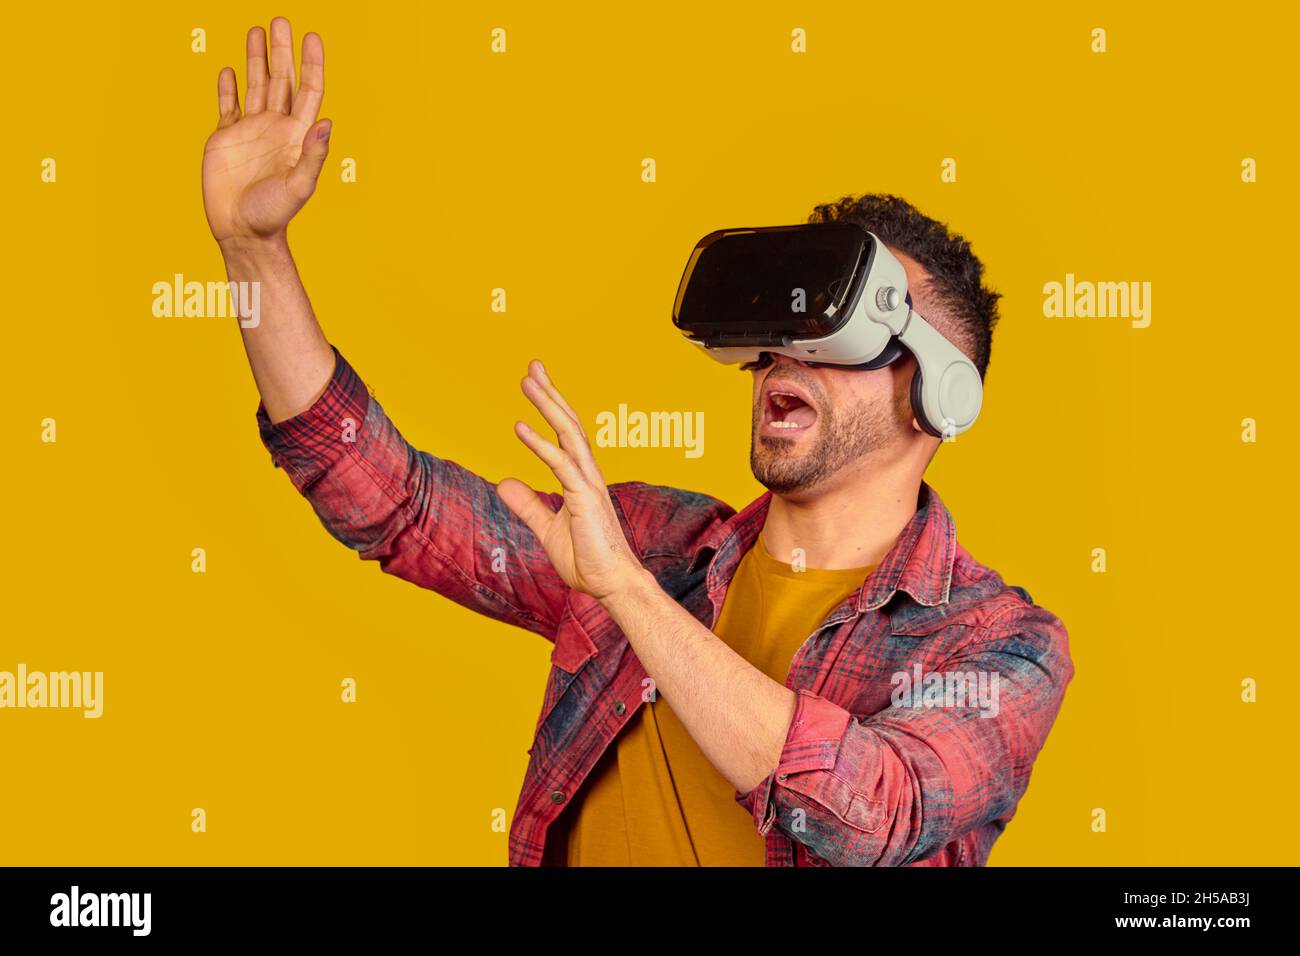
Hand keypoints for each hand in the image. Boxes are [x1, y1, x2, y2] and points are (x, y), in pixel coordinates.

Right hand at [202, 18, 329, 246]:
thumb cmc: (274, 214)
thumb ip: (313, 155)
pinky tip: (228, 70)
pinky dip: (227, 87)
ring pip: (255, 85)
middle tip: (281, 20)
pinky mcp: (226, 137)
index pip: (308, 91)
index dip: (312, 64)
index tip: (312, 37)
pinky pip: (228, 105)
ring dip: (255, 58)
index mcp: (296, 135)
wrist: (242, 230)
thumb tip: (327, 123)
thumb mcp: (299, 186)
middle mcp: (275, 127)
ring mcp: (250, 130)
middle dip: (281, 50)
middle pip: (281, 79)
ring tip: (257, 30)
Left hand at [497, 362, 647, 602]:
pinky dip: (539, 444)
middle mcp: (587, 474)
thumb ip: (527, 504)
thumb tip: (504, 482)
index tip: (536, 382)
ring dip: (547, 405)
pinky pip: (560, 464)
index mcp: (581, 479)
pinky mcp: (584, 499)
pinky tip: (520, 427)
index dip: (551, 406)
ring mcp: (588, 484)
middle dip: (551, 393)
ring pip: (567, 434)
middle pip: (568, 424)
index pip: (565, 434)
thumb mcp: (546, 528)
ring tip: (528, 381)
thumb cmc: (587, 560)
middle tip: (533, 366)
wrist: (611, 585)